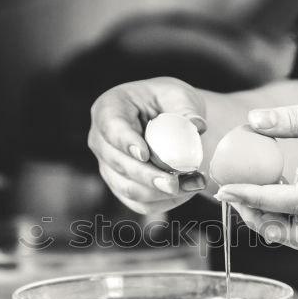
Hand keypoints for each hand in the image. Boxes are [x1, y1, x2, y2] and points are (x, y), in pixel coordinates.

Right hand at [88, 77, 207, 213]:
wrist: (167, 119)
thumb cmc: (167, 101)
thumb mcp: (178, 95)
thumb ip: (186, 108)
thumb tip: (196, 125)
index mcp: (109, 108)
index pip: (111, 128)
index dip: (126, 143)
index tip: (145, 154)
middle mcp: (101, 140)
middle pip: (119, 164)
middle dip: (148, 177)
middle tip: (175, 183)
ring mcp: (108, 166)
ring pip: (127, 188)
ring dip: (160, 193)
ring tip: (192, 185)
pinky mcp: (121, 186)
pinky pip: (139, 203)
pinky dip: (164, 202)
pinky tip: (187, 192)